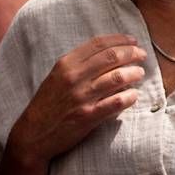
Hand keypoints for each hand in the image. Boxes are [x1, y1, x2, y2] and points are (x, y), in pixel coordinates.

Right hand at [5, 34, 145, 169]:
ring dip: (134, 73)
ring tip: (139, 73)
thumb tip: (111, 52)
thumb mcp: (57, 77)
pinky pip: (117, 102)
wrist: (32, 135)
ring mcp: (81, 97)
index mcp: (66, 64)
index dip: (121, 40)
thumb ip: (79, 64)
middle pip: (112, 57)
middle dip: (132, 53)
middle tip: (142, 56)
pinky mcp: (88, 116)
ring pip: (118, 77)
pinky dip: (130, 96)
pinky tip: (134, 95)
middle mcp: (74, 78)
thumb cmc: (48, 103)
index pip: (99, 44)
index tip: (134, 41)